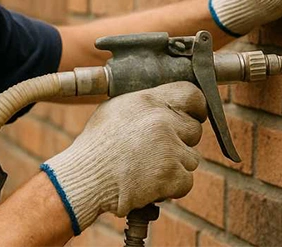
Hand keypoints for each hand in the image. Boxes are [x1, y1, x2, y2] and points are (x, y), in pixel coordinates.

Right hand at [41, 82, 206, 233]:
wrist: (85, 179)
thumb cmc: (96, 147)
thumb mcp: (116, 109)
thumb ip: (146, 104)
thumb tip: (167, 103)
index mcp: (148, 101)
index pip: (192, 94)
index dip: (196, 107)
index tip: (194, 116)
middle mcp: (162, 121)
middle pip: (194, 130)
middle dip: (181, 142)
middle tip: (157, 151)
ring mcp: (169, 148)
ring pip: (191, 158)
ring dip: (175, 166)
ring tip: (147, 168)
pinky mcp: (171, 174)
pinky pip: (186, 181)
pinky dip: (172, 187)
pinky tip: (150, 183)